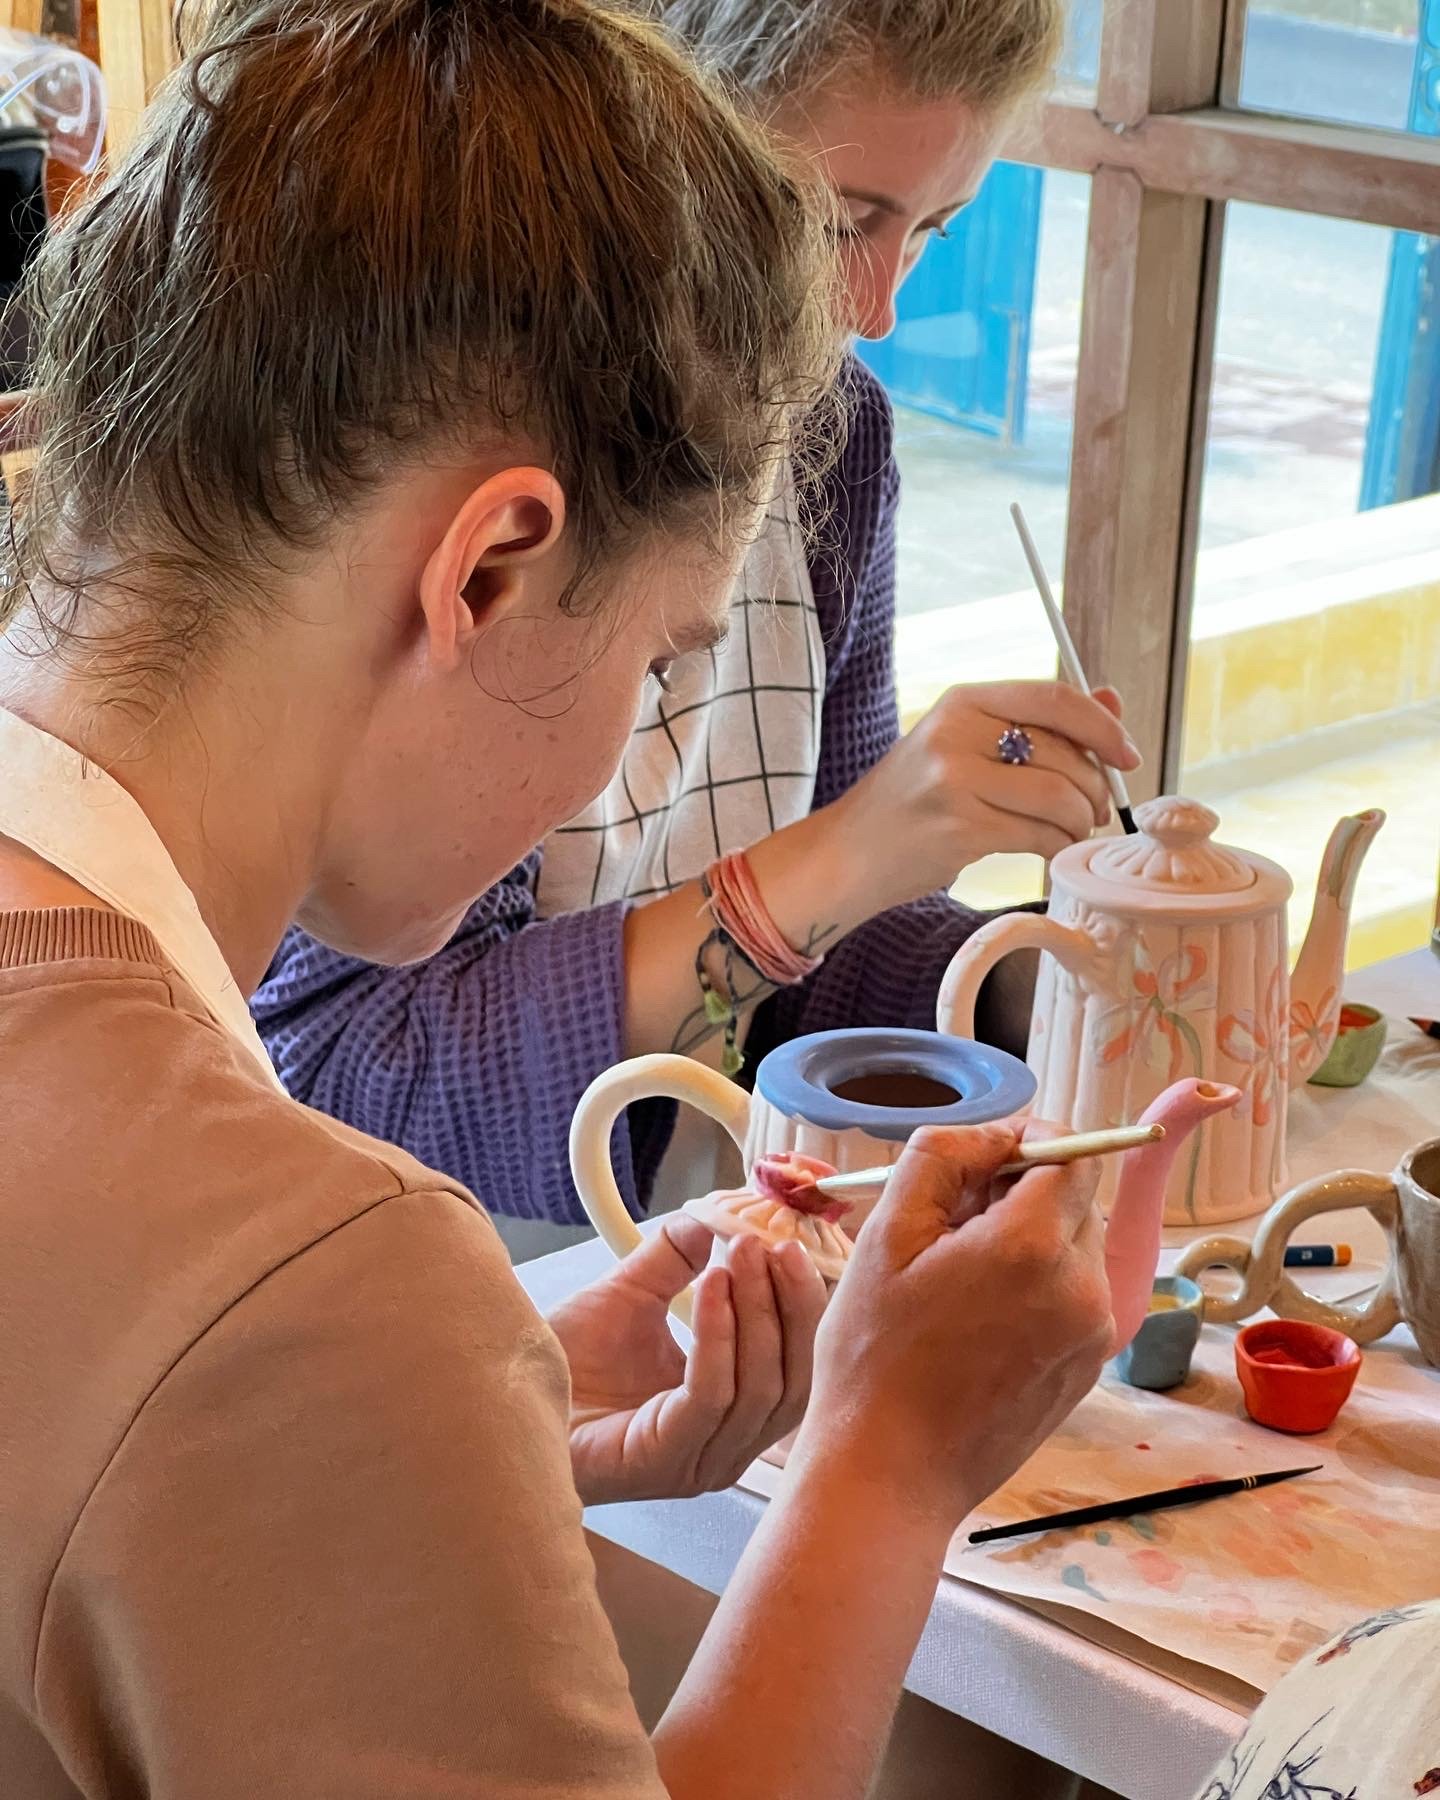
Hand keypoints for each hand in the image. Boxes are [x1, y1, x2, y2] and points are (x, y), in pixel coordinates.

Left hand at [549, 1217, 826, 1505]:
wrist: (510, 1402)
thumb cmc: (569, 1367)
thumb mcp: (631, 1295)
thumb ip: (674, 1260)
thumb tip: (711, 1221)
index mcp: (733, 1416)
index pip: (795, 1367)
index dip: (800, 1307)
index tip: (790, 1248)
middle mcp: (727, 1447)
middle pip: (790, 1379)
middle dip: (786, 1306)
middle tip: (767, 1246)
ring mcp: (699, 1461)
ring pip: (758, 1387)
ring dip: (755, 1313)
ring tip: (738, 1256)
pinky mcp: (667, 1459)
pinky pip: (711, 1395)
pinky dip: (717, 1337)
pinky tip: (710, 1288)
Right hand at [798, 1122, 1113, 1525]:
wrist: (891, 1473)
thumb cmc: (873, 1355)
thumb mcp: (886, 1234)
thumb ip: (943, 1157)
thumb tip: (996, 1133)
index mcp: (1033, 1245)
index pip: (1070, 1153)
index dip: (1027, 1140)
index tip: (978, 1159)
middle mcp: (1082, 1285)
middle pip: (1075, 1197)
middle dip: (1022, 1189)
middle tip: (951, 1219)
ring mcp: (1092, 1332)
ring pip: (1075, 1244)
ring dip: (1029, 1236)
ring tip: (958, 1273)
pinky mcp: (1088, 1367)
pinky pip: (1074, 1293)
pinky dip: (1037, 1283)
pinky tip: (976, 1315)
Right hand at [827, 680, 1139, 910]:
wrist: (848, 854)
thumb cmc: (913, 801)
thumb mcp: (965, 745)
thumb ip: (1035, 722)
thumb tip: (1112, 701)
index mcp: (963, 701)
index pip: (1054, 699)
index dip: (1103, 727)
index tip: (1127, 755)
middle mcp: (955, 733)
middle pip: (1063, 752)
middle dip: (1095, 787)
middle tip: (1095, 810)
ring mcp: (954, 782)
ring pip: (1058, 797)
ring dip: (1080, 821)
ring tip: (1072, 831)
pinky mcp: (958, 830)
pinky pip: (1038, 835)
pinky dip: (1056, 846)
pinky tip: (1048, 850)